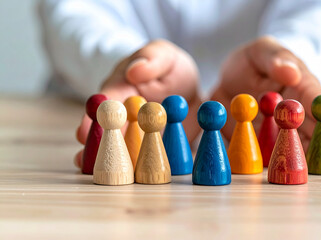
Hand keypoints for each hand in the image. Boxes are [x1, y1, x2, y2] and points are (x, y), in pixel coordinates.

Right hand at [74, 40, 200, 167]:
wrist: (188, 90)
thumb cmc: (170, 67)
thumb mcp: (164, 55)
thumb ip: (151, 59)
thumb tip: (135, 71)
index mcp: (121, 88)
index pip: (106, 101)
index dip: (96, 115)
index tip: (85, 128)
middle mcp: (123, 114)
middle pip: (107, 129)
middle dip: (95, 143)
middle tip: (83, 158)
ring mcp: (135, 133)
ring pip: (120, 146)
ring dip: (107, 159)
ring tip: (91, 173)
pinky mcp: (150, 146)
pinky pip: (143, 157)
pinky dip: (136, 167)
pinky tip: (129, 178)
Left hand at [212, 36, 320, 167]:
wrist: (230, 77)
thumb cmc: (255, 61)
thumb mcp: (263, 51)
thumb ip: (276, 60)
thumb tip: (292, 72)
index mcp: (300, 86)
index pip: (316, 100)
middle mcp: (294, 112)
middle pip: (312, 128)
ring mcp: (277, 129)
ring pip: (293, 145)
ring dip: (307, 158)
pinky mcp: (258, 140)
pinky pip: (265, 152)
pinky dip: (272, 162)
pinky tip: (283, 173)